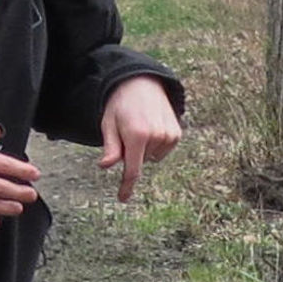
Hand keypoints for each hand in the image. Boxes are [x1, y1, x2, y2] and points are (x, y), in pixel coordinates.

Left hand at [99, 77, 183, 201]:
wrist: (143, 83)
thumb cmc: (121, 104)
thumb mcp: (109, 123)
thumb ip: (110, 147)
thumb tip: (105, 166)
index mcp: (137, 135)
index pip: (132, 170)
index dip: (127, 186)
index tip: (123, 198)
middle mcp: (156, 136)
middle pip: (140, 162)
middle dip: (131, 153)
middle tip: (127, 132)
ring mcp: (169, 135)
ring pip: (151, 157)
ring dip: (144, 148)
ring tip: (140, 126)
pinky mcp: (176, 134)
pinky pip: (162, 150)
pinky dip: (155, 144)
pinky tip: (152, 127)